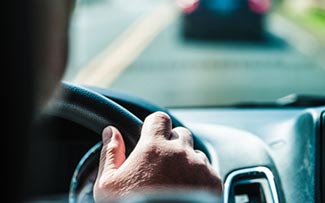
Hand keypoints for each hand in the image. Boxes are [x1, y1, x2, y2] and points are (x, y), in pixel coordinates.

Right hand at [93, 112, 221, 201]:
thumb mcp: (108, 185)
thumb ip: (110, 153)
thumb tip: (111, 132)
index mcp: (154, 148)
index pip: (159, 119)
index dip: (154, 126)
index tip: (150, 136)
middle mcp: (180, 153)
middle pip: (180, 134)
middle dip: (172, 144)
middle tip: (161, 164)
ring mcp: (200, 167)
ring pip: (195, 153)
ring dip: (186, 161)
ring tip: (174, 182)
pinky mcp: (214, 182)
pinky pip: (208, 170)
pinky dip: (199, 177)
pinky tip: (187, 192)